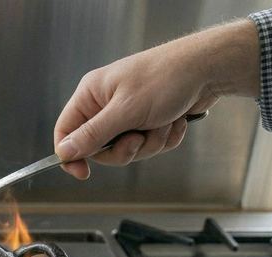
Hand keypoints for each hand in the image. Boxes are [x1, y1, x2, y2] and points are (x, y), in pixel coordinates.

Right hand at [54, 20, 259, 179]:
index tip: (83, 173)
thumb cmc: (165, 79)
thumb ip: (92, 135)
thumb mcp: (125, 111)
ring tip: (164, 123)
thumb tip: (63, 153)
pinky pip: (148, 145)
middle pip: (99, 148)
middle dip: (126, 149)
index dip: (71, 154)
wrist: (208, 70)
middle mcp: (106, 105)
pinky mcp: (148, 121)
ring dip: (150, 143)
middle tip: (139, 138)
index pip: (66, 131)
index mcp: (91, 95)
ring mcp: (128, 114)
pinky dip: (164, 138)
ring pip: (127, 150)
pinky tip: (175, 121)